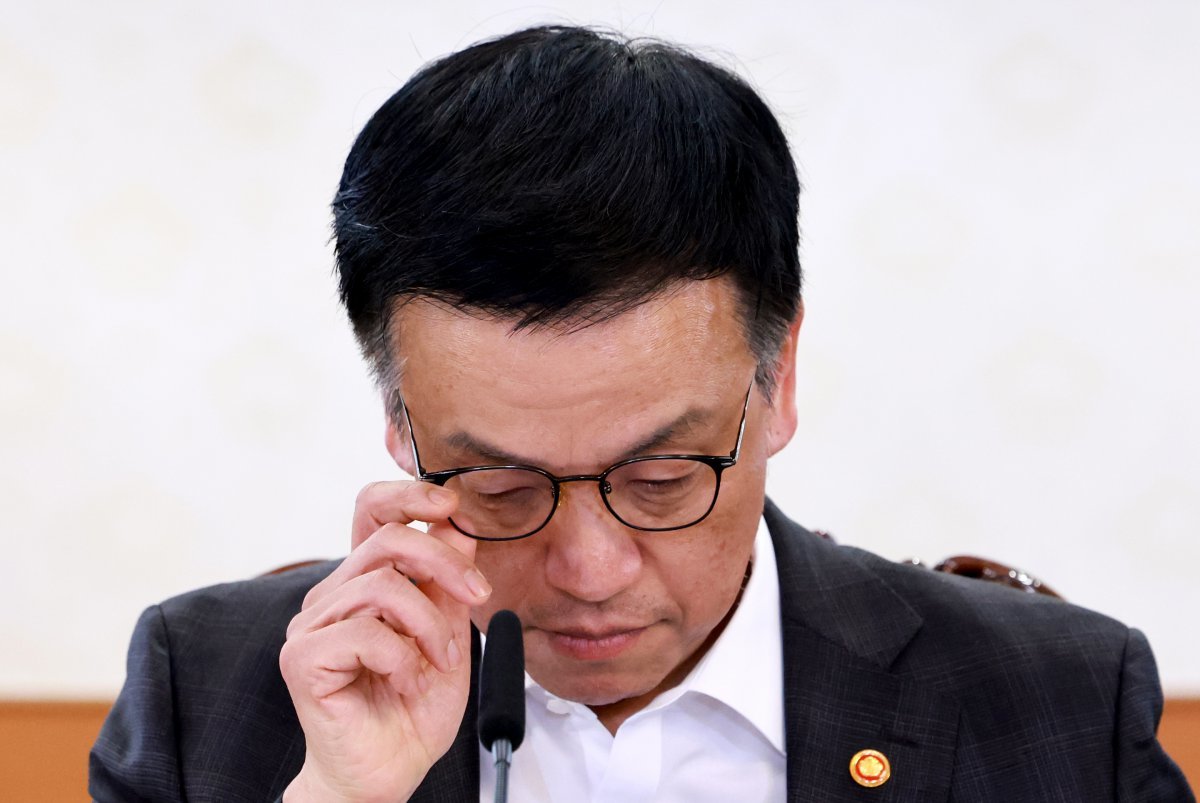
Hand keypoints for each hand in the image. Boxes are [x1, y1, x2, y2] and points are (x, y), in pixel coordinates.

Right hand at [280, 481, 491, 801]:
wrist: (390, 771)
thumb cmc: (413, 708)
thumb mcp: (450, 632)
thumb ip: (449, 580)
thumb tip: (457, 523)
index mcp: (365, 581)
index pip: (373, 510)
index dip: (409, 494)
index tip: (451, 505)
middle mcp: (332, 595)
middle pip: (389, 541)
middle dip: (445, 564)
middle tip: (478, 598)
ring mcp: (312, 625)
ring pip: (384, 587)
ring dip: (430, 625)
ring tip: (440, 661)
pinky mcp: (302, 658)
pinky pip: (366, 633)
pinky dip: (403, 659)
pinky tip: (407, 682)